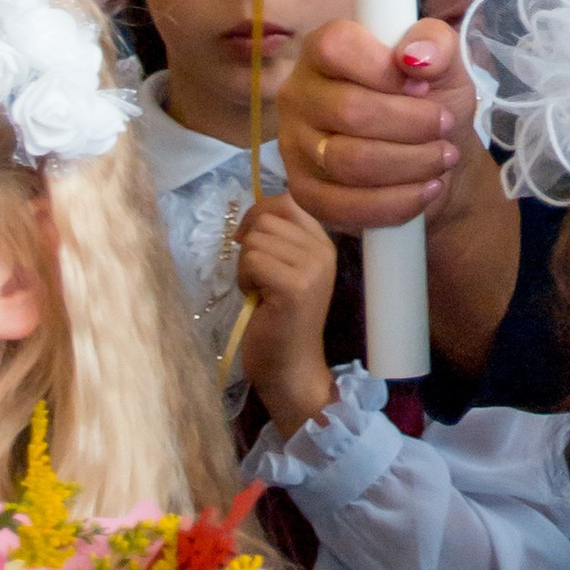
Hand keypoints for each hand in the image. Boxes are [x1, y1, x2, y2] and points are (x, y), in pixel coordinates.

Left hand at [235, 189, 337, 433]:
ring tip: (259, 291)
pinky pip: (252, 260)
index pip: (287, 201)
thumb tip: (251, 213)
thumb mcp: (284, 269)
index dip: (259, 214)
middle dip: (249, 245)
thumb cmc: (278, 321)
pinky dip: (245, 279)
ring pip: (255, 240)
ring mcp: (312, 268)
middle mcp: (323, 251)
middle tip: (258, 278)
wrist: (289, 368)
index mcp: (323, 244)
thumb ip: (277, 238)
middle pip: (266, 218)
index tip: (250, 241)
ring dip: (245, 266)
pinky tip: (257, 300)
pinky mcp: (294, 287)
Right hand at [278, 17, 469, 234]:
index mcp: (322, 50)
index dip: (383, 69)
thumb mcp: (445, 61)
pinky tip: (427, 189)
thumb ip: (435, 42)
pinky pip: (343, 206)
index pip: (335, 48)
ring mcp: (294, 146)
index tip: (423, 86)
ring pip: (348, 162)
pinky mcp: (304, 192)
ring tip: (442, 157)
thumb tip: (416, 56)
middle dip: (411, 123)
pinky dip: (396, 202)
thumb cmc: (430, 99)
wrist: (433, 155)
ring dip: (410, 163)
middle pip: (348, 111)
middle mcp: (298, 95)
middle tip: (444, 127)